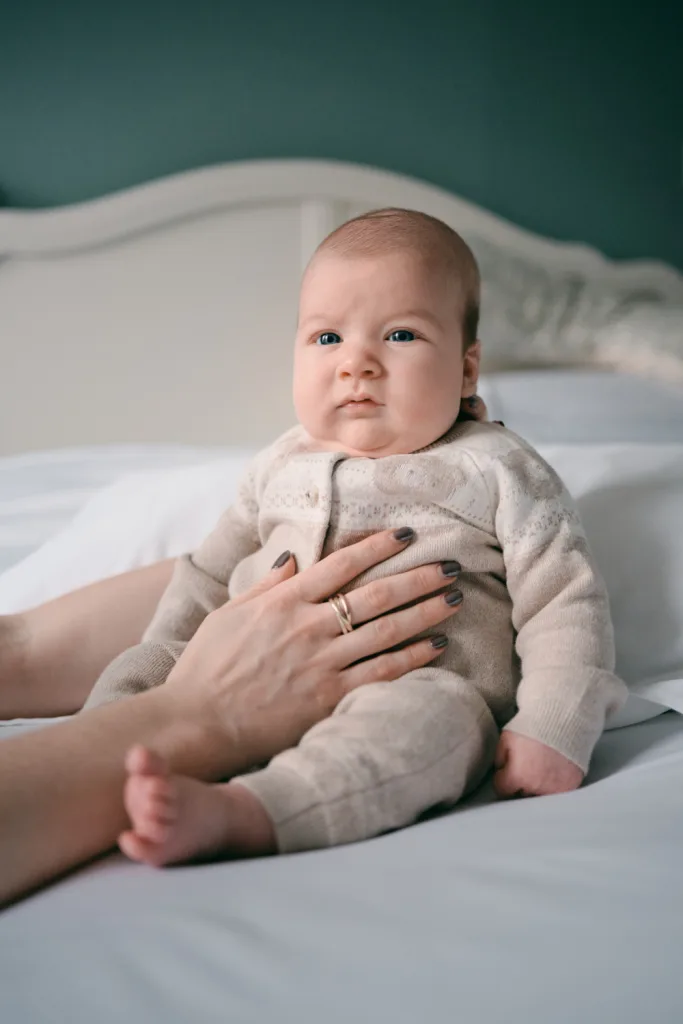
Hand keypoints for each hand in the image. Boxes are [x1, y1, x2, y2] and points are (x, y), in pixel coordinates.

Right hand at [164, 529, 463, 770]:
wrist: (197, 724)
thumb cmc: (207, 668)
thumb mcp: (227, 615)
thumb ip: (264, 585)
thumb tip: (292, 557)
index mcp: (282, 601)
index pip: (341, 564)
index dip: (378, 546)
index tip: (407, 534)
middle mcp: (308, 627)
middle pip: (376, 594)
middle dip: (418, 576)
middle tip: (451, 564)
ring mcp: (321, 663)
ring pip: (387, 631)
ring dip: (425, 612)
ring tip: (454, 598)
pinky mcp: (328, 698)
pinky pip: (380, 673)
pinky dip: (411, 658)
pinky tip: (435, 645)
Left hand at [493, 732, 583, 798]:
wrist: (562, 718)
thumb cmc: (533, 726)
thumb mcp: (506, 738)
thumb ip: (500, 759)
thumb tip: (500, 770)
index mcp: (518, 776)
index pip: (502, 789)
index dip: (502, 779)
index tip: (505, 773)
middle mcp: (537, 786)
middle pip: (522, 793)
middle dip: (521, 783)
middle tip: (525, 766)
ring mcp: (556, 787)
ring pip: (540, 794)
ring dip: (538, 785)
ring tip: (540, 767)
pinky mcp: (572, 784)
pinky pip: (560, 791)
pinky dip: (556, 783)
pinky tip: (554, 769)